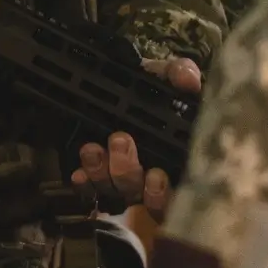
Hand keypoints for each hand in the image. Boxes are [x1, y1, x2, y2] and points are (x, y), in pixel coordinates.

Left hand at [71, 56, 200, 224]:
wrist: (121, 84)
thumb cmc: (152, 87)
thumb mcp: (166, 75)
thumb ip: (180, 74)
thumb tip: (188, 81)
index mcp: (173, 159)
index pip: (172, 192)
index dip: (162, 193)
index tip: (156, 176)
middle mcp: (148, 177)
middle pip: (138, 190)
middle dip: (126, 168)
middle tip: (120, 140)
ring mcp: (120, 180)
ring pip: (112, 190)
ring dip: (100, 171)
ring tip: (92, 148)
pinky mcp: (96, 177)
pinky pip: (90, 190)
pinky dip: (85, 183)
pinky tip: (79, 173)